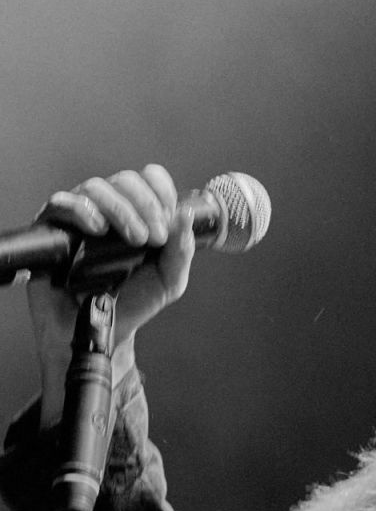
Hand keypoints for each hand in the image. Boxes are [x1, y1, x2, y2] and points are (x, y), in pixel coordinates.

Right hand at [29, 165, 194, 427]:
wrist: (102, 332)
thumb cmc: (133, 303)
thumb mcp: (169, 280)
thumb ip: (182, 249)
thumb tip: (185, 214)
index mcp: (139, 213)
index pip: (149, 179)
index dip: (160, 191)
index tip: (168, 217)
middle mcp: (109, 208)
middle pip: (125, 180)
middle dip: (145, 205)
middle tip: (152, 237)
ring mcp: (80, 216)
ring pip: (96, 187)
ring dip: (119, 209)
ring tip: (132, 239)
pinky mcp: (54, 228)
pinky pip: (64, 203)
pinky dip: (83, 211)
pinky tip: (97, 230)